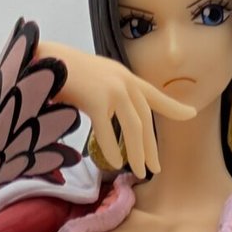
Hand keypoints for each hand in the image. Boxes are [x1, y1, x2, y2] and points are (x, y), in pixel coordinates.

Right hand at [36, 41, 195, 179]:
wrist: (39, 58)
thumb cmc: (60, 73)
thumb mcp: (92, 81)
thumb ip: (107, 98)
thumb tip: (112, 121)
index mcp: (123, 75)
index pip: (153, 94)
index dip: (174, 106)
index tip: (192, 114)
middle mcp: (122, 80)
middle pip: (144, 119)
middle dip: (151, 146)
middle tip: (155, 168)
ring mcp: (111, 88)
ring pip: (133, 128)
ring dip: (137, 153)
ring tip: (139, 172)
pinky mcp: (97, 99)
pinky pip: (108, 132)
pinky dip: (111, 149)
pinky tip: (113, 163)